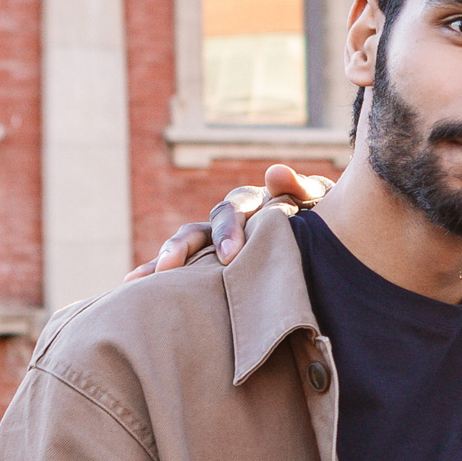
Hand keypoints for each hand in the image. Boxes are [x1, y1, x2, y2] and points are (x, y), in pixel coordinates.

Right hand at [123, 167, 333, 280]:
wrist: (329, 237)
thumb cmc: (324, 218)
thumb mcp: (320, 200)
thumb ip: (301, 187)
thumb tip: (274, 172)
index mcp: (254, 203)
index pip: (233, 210)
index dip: (228, 230)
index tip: (229, 256)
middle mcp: (229, 220)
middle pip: (199, 228)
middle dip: (184, 248)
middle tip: (172, 269)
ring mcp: (218, 242)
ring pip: (184, 248)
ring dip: (161, 261)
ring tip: (136, 281)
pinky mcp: (213, 264)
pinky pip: (183, 270)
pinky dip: (158, 275)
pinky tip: (132, 288)